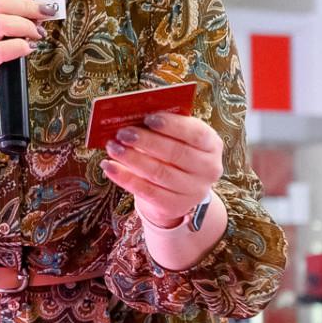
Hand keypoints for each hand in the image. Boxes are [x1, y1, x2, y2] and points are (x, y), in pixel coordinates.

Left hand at [101, 111, 223, 228]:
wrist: (178, 190)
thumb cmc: (174, 154)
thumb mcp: (178, 138)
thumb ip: (163, 127)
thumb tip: (134, 116)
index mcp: (212, 145)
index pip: (195, 134)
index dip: (172, 126)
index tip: (148, 118)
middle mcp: (209, 169)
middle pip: (175, 153)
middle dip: (146, 141)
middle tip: (123, 132)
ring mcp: (194, 191)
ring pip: (159, 173)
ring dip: (132, 158)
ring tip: (112, 147)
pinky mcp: (175, 206)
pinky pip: (146, 191)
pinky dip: (125, 178)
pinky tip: (109, 166)